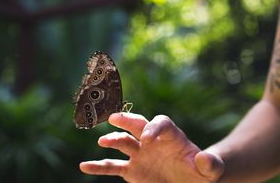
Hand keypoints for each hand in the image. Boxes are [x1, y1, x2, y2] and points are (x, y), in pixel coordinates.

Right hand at [80, 113, 223, 182]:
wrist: (189, 182)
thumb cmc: (200, 173)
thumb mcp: (210, 170)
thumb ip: (210, 164)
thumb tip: (204, 159)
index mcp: (170, 136)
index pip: (160, 123)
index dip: (153, 128)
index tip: (147, 140)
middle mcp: (151, 141)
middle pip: (137, 125)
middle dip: (126, 120)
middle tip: (114, 118)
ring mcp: (140, 155)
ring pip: (123, 143)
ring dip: (112, 140)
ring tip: (103, 141)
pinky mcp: (132, 170)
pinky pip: (112, 167)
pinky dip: (98, 167)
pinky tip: (84, 166)